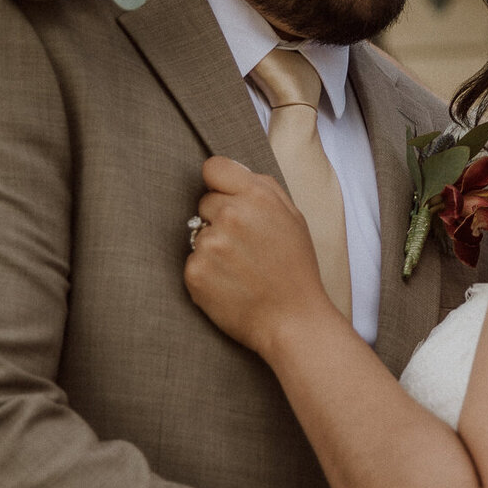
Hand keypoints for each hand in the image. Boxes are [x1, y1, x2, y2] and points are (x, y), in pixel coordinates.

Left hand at [183, 156, 330, 353]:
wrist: (292, 320)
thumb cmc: (295, 269)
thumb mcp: (293, 217)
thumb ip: (262, 187)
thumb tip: (232, 171)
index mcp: (257, 195)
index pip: (213, 167)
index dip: (220, 185)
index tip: (228, 200)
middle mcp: (231, 215)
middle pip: (204, 203)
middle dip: (219, 220)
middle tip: (245, 247)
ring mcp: (210, 245)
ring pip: (198, 234)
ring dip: (213, 248)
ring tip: (240, 269)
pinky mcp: (195, 272)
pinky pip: (193, 261)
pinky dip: (206, 273)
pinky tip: (229, 284)